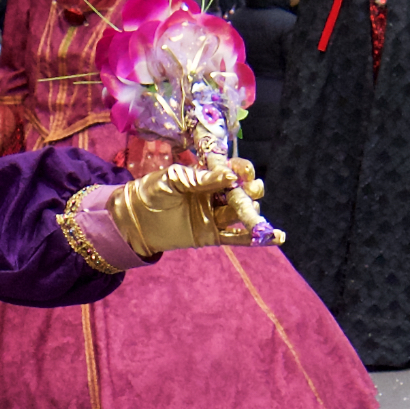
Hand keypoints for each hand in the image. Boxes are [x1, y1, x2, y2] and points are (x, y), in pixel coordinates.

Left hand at [107, 158, 267, 256]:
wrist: (133, 218)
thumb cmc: (151, 191)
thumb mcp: (175, 178)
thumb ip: (202, 179)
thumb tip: (231, 176)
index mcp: (206, 175)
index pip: (234, 171)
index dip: (242, 170)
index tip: (242, 172)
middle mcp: (214, 194)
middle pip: (243, 191)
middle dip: (249, 190)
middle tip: (247, 191)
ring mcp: (215, 215)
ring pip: (242, 213)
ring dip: (253, 212)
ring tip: (253, 212)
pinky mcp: (212, 236)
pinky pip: (238, 238)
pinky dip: (256, 238)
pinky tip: (276, 237)